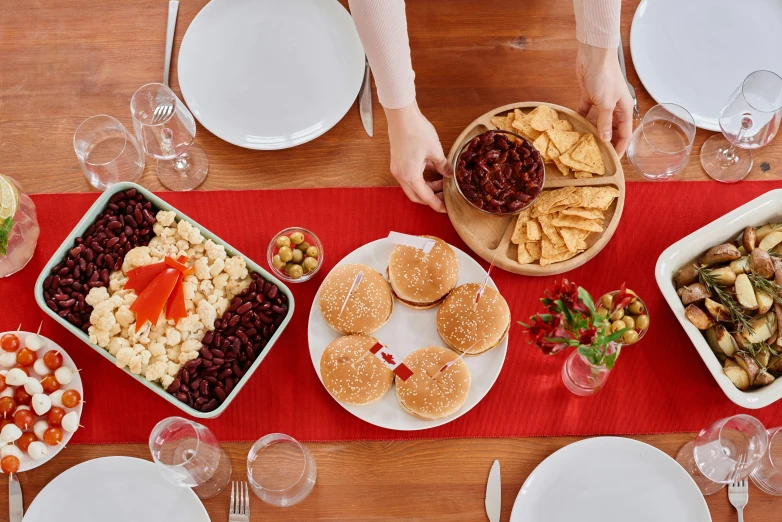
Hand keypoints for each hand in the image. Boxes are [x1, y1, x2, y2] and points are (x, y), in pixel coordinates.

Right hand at [385, 101, 451, 212]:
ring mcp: (398, 169)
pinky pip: (410, 176)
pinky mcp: (397, 162)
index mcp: (410, 176)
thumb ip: (443, 166)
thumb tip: (450, 174)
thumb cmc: (416, 131)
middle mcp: (401, 176)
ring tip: (442, 182)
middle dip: (431, 198)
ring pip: (413, 186)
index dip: (437, 205)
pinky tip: (433, 171)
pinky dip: (421, 178)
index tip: (446, 209)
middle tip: (445, 197)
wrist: (401, 116)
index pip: (426, 197)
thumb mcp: (435, 150)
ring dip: (427, 187)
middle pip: (416, 196)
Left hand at [575, 42, 633, 156]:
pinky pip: (586, 111)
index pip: (625, 133)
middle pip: (612, 129)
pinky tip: (575, 128)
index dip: (620, 147)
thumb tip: (606, 139)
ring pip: (599, 121)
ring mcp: (602, 101)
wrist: (593, 55)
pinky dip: (582, 119)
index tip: (613, 160)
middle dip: (607, 142)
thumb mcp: (606, 102)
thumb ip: (605, 122)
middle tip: (597, 155)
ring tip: (585, 145)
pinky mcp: (589, 96)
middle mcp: (615, 106)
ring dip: (593, 131)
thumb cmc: (605, 76)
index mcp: (624, 108)